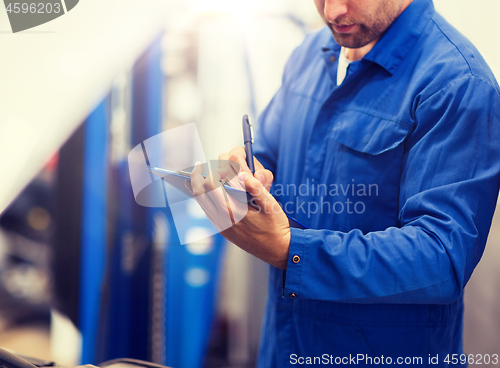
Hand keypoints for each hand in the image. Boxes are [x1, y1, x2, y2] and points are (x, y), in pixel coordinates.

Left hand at [188, 152, 290, 268]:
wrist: (277, 250)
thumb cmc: (276, 227)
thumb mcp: (271, 205)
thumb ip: (256, 188)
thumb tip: (242, 175)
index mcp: (233, 212)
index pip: (211, 186)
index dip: (211, 171)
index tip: (214, 164)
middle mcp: (223, 220)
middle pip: (199, 194)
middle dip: (195, 177)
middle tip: (199, 165)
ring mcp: (222, 226)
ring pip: (201, 204)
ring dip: (198, 188)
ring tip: (199, 175)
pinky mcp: (224, 230)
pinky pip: (208, 212)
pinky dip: (205, 199)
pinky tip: (208, 191)